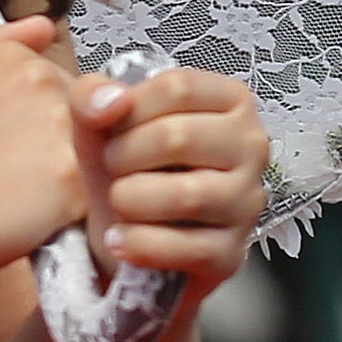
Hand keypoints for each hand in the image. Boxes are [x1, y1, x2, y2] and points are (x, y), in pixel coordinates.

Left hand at [76, 61, 267, 296]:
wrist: (125, 233)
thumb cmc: (125, 167)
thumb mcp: (100, 123)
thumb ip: (92, 96)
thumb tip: (110, 102)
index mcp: (228, 102)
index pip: (178, 88)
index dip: (130, 109)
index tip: (113, 129)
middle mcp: (250, 147)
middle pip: (180, 137)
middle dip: (124, 156)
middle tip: (112, 168)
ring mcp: (247, 202)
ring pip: (187, 196)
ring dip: (131, 198)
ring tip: (118, 200)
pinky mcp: (232, 253)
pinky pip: (187, 249)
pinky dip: (140, 244)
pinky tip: (120, 239)